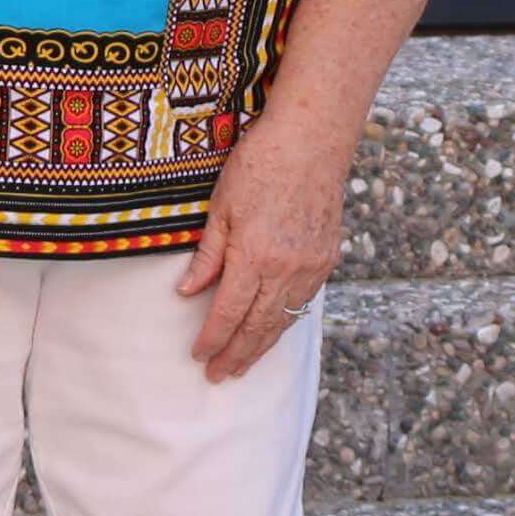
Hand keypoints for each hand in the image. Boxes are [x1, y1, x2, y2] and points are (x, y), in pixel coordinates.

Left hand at [175, 115, 352, 380]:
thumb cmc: (260, 163)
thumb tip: (188, 292)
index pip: (228, 312)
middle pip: (257, 326)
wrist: (312, 140)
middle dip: (236, 355)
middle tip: (219, 376)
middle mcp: (286, 270)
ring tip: (243, 364)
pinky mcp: (326, 259)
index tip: (199, 356)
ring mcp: (311, 267)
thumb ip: (207, 255)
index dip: (212, 339)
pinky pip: (303, 302)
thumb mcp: (221, 206)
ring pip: (283, 320)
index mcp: (254, 256)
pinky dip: (285, 322)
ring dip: (261, 346)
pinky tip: (272, 330)